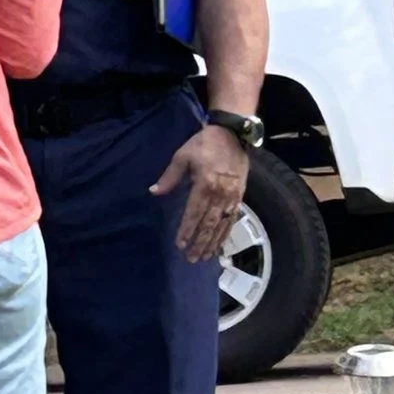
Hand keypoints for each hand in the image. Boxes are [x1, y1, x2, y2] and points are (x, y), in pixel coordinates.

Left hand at [153, 121, 251, 261]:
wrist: (232, 134)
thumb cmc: (204, 144)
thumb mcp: (182, 156)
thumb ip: (169, 177)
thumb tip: (154, 192)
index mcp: (204, 184)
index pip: (194, 213)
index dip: (187, 230)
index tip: (181, 245)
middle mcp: (219, 194)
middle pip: (209, 224)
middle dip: (200, 243)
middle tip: (192, 259)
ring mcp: (231, 196)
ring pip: (221, 224)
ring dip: (213, 242)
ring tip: (205, 257)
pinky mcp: (239, 196)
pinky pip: (232, 219)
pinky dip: (225, 233)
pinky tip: (220, 244)